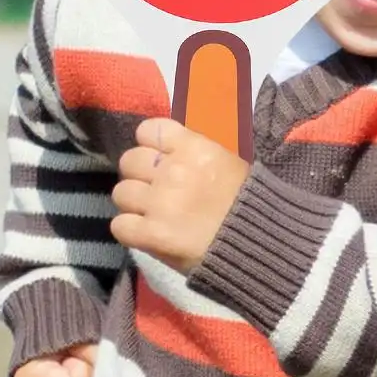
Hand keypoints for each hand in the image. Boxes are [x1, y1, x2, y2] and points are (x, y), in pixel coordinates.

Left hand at [110, 117, 250, 274]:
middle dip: (139, 175)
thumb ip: (196, 149)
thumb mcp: (228, 161)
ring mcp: (159, 203)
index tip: (158, 159)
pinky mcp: (151, 234)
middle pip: (129, 161)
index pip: (148, 130)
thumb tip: (170, 144)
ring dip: (132, 204)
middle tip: (154, 190)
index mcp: (194, 147)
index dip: (149, 145)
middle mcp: (173, 171)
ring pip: (121, 193)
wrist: (257, 246)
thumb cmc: (247, 203)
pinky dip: (129, 230)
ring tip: (150, 214)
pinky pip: (119, 225)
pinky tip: (145, 233)